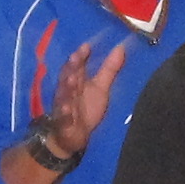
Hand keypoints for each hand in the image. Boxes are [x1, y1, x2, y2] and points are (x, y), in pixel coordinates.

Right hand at [37, 41, 119, 168]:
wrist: (73, 137)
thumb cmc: (87, 108)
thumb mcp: (100, 87)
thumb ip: (109, 68)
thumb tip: (121, 47)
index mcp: (76, 81)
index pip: (77, 66)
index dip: (81, 56)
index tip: (87, 46)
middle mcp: (68, 92)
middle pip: (68, 77)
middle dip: (71, 68)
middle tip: (75, 57)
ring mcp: (64, 107)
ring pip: (64, 95)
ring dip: (66, 87)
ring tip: (71, 79)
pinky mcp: (64, 124)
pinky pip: (63, 118)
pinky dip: (64, 114)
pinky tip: (67, 109)